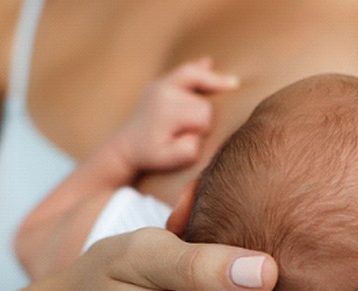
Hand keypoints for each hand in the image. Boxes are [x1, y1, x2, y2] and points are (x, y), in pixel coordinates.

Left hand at [113, 57, 238, 171]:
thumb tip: (199, 132)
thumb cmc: (150, 156)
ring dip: (212, 84)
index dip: (203, 129)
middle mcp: (164, 92)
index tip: (190, 140)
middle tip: (186, 131)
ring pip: (197, 78)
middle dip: (203, 116)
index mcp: (168, 111)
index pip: (204, 115)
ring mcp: (161, 84)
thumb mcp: (170, 160)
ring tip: (232, 84)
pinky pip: (183, 70)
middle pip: (203, 100)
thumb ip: (189, 149)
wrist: (124, 148)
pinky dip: (198, 68)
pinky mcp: (160, 83)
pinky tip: (209, 62)